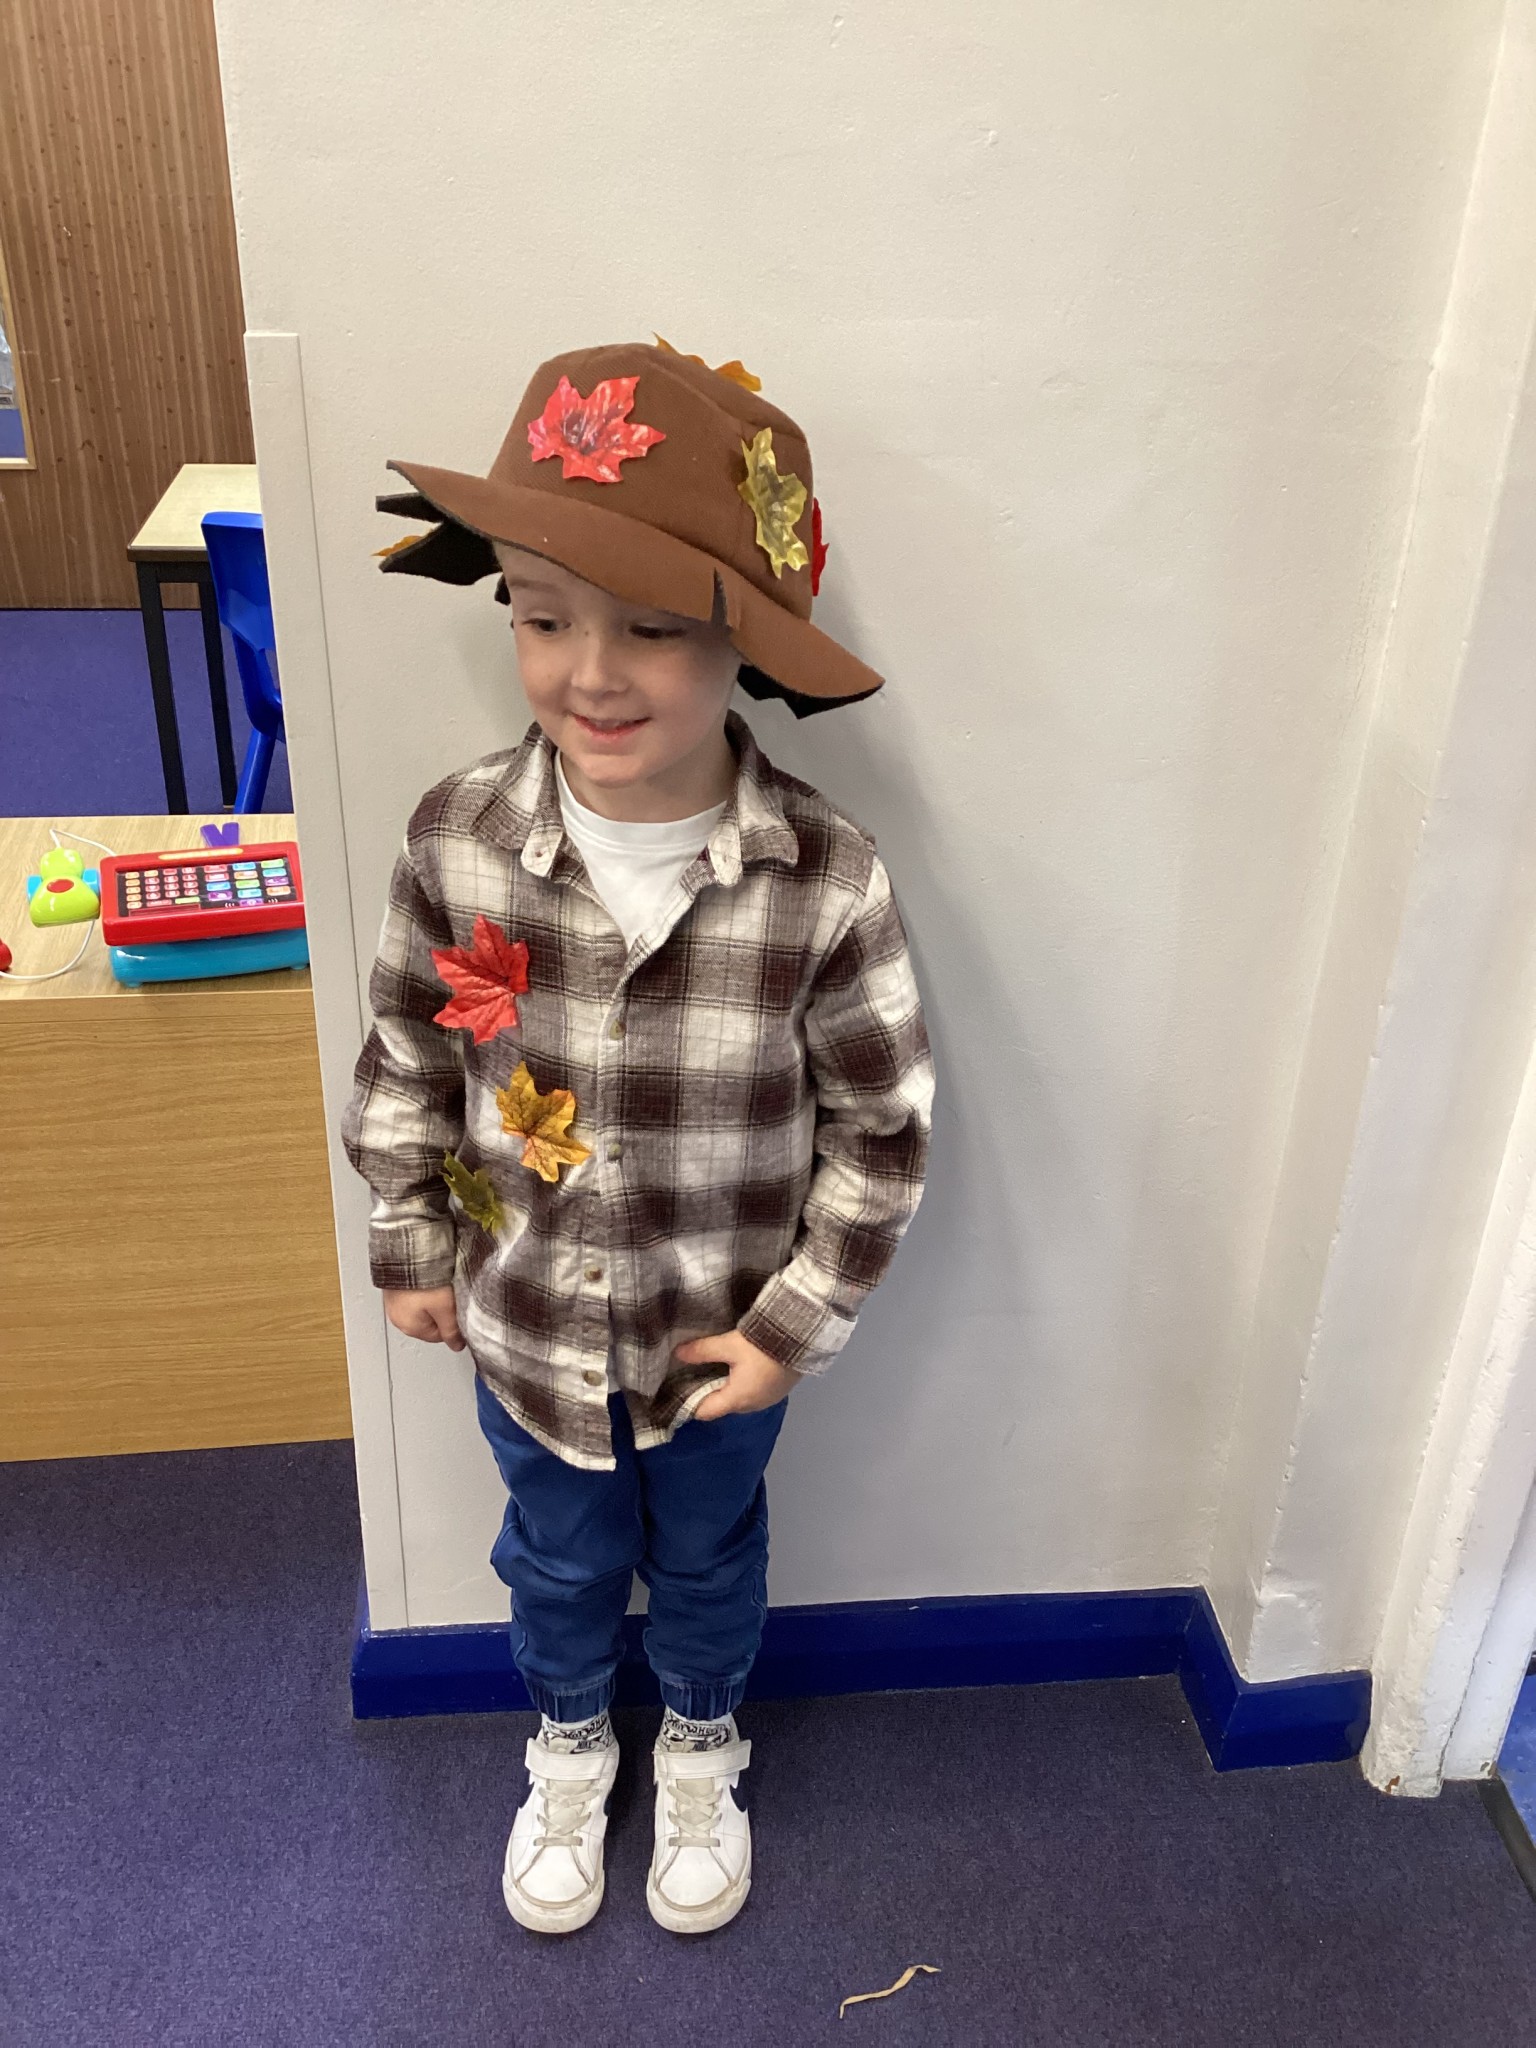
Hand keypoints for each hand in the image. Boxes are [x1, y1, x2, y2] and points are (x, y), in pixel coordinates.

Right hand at [383, 1285, 465, 1351]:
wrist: (405, 1251)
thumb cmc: (424, 1281)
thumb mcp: (445, 1308)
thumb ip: (452, 1330)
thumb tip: (457, 1347)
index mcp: (410, 1328)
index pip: (440, 1336)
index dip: (452, 1322)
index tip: (457, 1307)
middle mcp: (398, 1318)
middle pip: (430, 1322)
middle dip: (441, 1310)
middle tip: (448, 1293)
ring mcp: (393, 1302)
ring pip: (422, 1307)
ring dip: (432, 1298)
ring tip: (438, 1283)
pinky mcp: (394, 1286)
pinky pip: (413, 1293)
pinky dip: (422, 1287)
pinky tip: (428, 1277)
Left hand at [674, 1328, 800, 1419]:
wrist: (804, 1339)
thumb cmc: (763, 1345)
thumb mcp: (729, 1345)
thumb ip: (702, 1351)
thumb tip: (677, 1354)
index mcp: (737, 1400)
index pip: (704, 1412)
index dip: (689, 1402)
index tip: (677, 1388)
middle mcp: (752, 1406)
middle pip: (721, 1406)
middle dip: (706, 1392)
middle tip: (693, 1372)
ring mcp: (768, 1400)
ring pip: (738, 1399)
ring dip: (726, 1387)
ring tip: (715, 1367)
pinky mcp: (779, 1390)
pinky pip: (753, 1393)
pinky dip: (742, 1384)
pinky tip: (739, 1367)